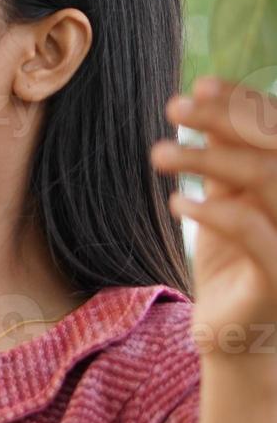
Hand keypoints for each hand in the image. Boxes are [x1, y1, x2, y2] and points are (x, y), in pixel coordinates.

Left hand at [151, 74, 276, 356]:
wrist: (238, 337)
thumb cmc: (233, 265)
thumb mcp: (227, 202)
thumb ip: (225, 159)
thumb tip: (201, 99)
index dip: (245, 104)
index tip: (198, 85)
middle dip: (225, 120)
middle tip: (171, 108)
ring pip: (268, 179)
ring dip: (208, 157)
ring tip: (157, 154)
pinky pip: (254, 231)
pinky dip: (213, 211)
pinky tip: (178, 201)